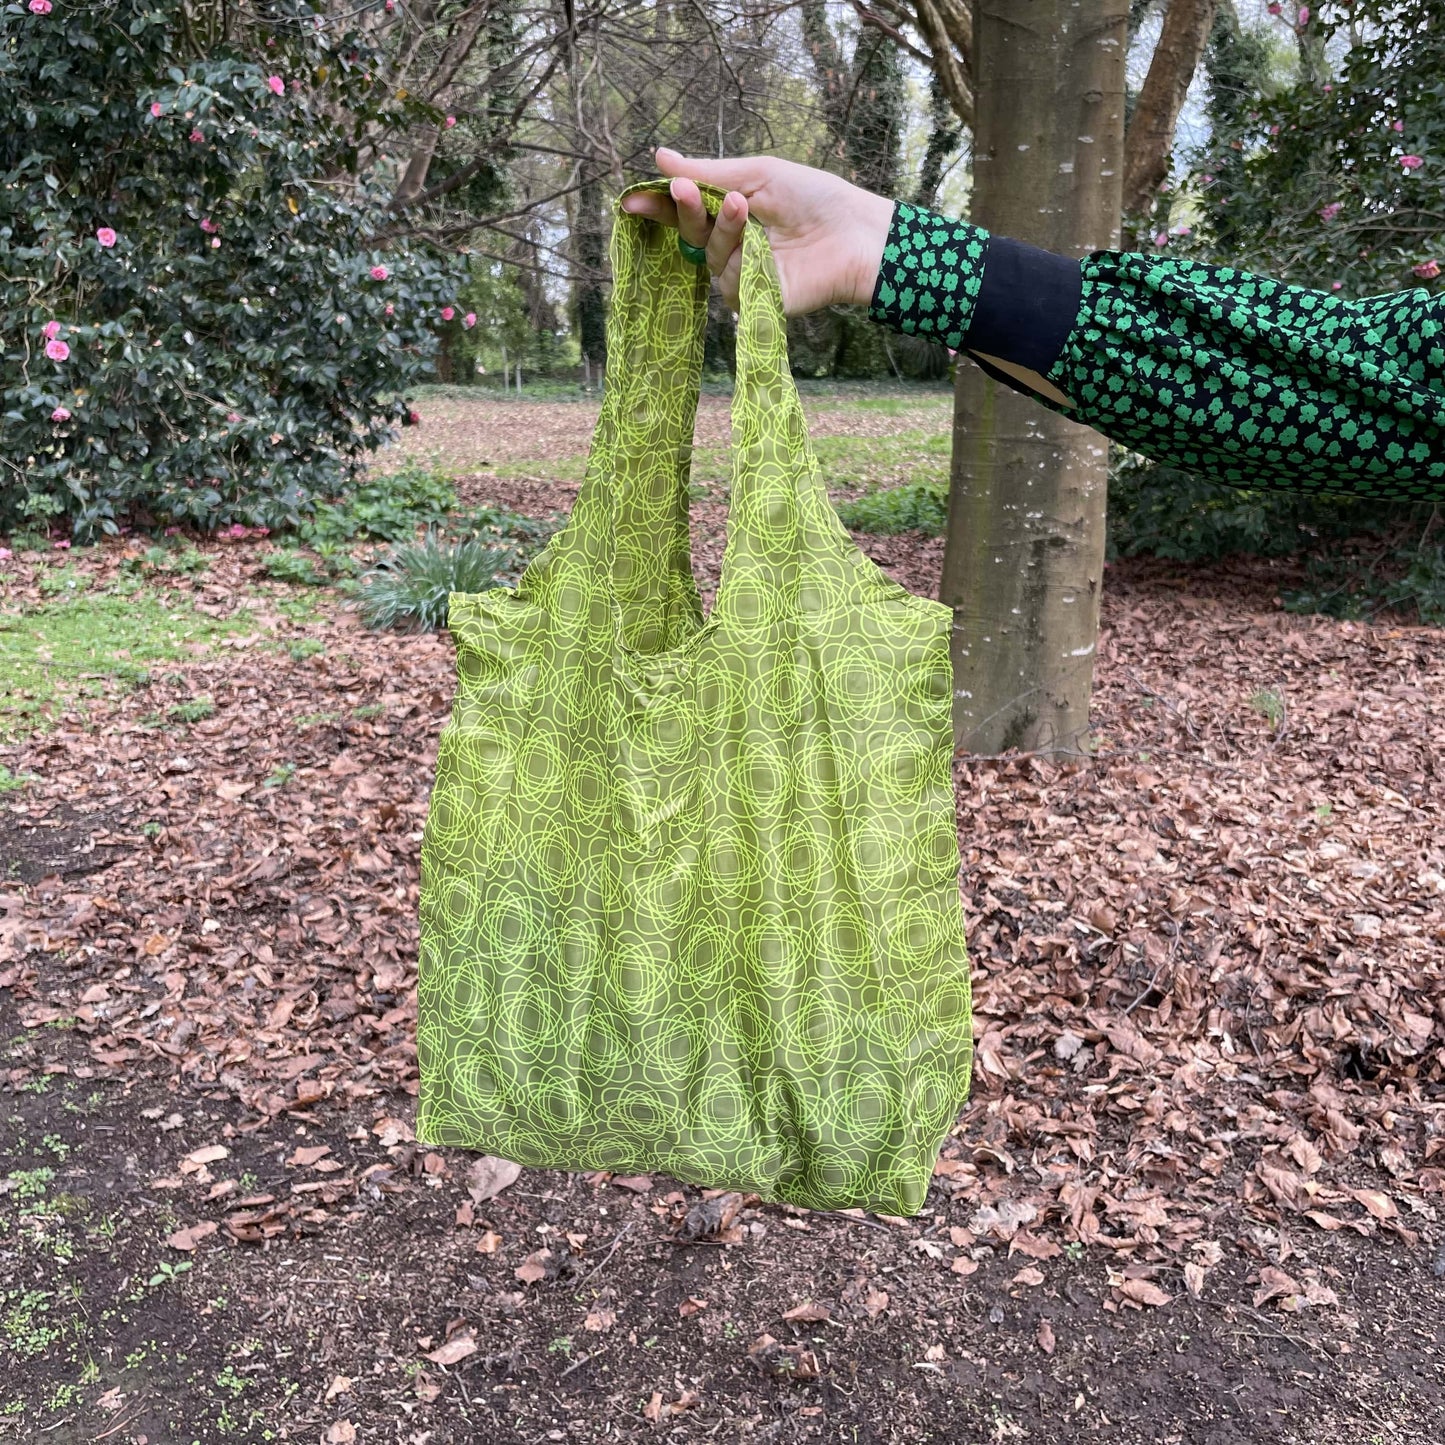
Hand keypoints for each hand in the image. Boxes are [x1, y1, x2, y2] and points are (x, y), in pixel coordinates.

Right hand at [620, 148, 894, 316]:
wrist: (855, 234)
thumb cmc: (813, 199)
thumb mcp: (757, 175)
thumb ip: (709, 173)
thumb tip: (660, 157)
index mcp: (729, 214)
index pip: (684, 212)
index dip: (658, 206)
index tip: (631, 199)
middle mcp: (731, 248)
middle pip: (689, 234)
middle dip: (683, 211)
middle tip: (683, 190)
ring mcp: (743, 277)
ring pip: (710, 257)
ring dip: (722, 228)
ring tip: (743, 206)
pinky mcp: (756, 303)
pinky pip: (731, 284)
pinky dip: (741, 261)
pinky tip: (759, 246)